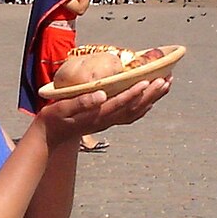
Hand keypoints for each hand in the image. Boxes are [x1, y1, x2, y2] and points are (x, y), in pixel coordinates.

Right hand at [36, 77, 171, 148]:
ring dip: (152, 99)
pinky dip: (143, 107)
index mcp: (96, 116)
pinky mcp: (107, 121)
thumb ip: (81, 102)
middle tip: (166, 79)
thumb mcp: (62, 109)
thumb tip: (101, 95)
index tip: (147, 81)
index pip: (120, 103)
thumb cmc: (53, 119)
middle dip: (151, 94)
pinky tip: (151, 100)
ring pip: (136, 112)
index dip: (135, 93)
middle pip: (134, 108)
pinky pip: (130, 116)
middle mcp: (106, 120)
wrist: (50, 137)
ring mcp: (108, 122)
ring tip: (165, 84)